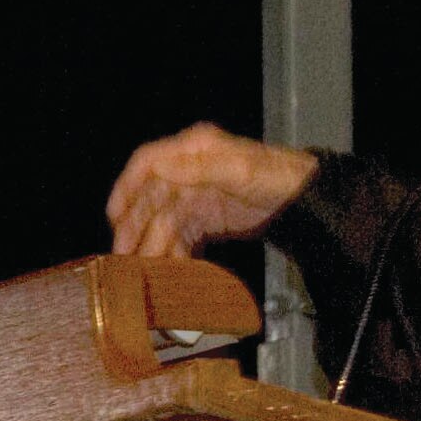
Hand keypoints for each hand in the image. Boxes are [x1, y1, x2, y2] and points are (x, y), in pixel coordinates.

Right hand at [107, 122, 318, 256]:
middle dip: (136, 226)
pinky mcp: (208, 218)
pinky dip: (176, 253)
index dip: (127, 187)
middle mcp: (191, 170)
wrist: (306, 201)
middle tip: (125, 255)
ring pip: (164, 221)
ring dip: (154, 245)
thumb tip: (162, 169)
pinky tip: (173, 270)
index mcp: (195, 150)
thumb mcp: (240, 170)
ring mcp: (199, 195)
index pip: (148, 163)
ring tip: (147, 270)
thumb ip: (200, 169)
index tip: (114, 214)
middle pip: (151, 197)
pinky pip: (183, 236)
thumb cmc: (278, 177)